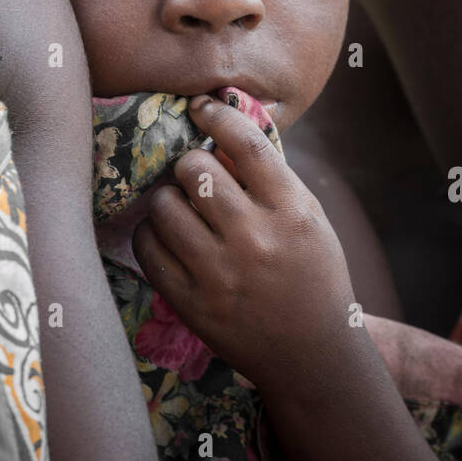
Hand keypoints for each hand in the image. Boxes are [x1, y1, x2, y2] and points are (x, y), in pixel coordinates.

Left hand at [132, 95, 355, 394]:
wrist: (313, 354)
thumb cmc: (312, 274)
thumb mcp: (309, 218)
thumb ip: (271, 178)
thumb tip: (220, 130)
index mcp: (292, 211)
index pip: (246, 143)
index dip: (216, 115)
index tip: (200, 106)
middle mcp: (256, 239)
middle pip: (195, 169)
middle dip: (189, 165)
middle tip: (193, 176)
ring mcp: (220, 274)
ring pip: (164, 205)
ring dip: (167, 198)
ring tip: (179, 207)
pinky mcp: (192, 303)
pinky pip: (148, 248)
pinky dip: (151, 233)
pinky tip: (167, 235)